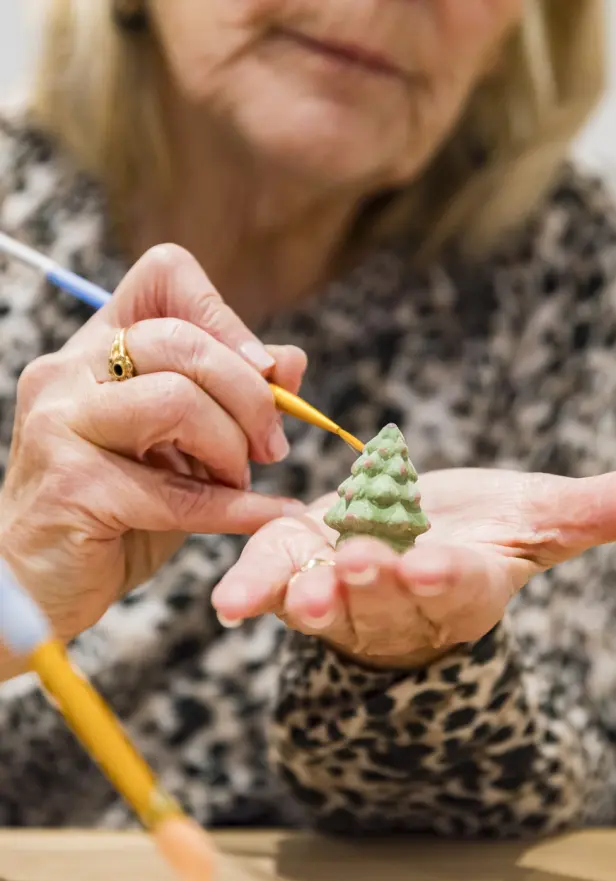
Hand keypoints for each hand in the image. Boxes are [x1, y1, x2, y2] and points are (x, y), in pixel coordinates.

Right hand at [0, 244, 304, 676]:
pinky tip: (268, 514)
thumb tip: (291, 360)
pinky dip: (235, 507)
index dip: (225, 315)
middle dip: (249, 395)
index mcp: (97, 348)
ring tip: (239, 481)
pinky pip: (174, 489)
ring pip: (177, 401)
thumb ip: (230, 399)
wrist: (37, 583)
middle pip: (182, 340)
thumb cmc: (114, 510)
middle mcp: (69, 371)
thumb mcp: (180, 446)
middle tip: (269, 446)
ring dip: (231, 449)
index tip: (261, 371)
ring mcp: (61, 423)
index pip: (165, 276)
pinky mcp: (71, 485)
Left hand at [213, 467, 615, 668]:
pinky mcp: (295, 571)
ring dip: (314, 596)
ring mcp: (342, 592)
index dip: (447, 576)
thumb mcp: (534, 519)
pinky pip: (273, 582)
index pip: (458, 585)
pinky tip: (229, 604)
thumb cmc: (473, 534)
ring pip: (328, 600)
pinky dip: (252, 589)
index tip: (437, 566)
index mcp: (460, 584)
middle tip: (363, 563)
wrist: (404, 546)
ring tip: (299, 593)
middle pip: (388, 597)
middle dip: (376, 583)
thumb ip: (594, 511)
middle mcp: (398, 600)